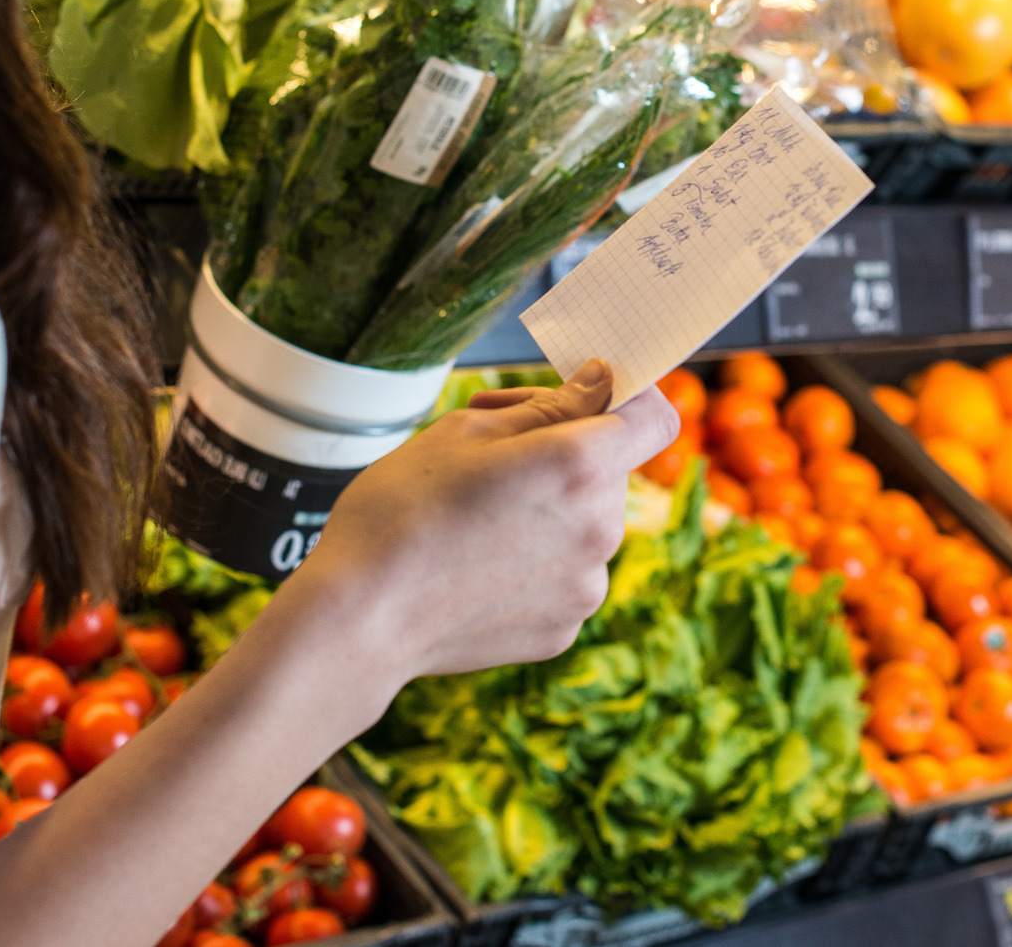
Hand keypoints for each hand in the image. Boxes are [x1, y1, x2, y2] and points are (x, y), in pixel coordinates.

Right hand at [288, 359, 677, 683]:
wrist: (358, 619)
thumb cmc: (400, 513)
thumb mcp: (467, 431)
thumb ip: (550, 406)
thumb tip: (602, 384)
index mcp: (580, 465)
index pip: (654, 416)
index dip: (627, 398)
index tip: (587, 395)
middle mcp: (601, 528)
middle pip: (609, 469)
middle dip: (563, 451)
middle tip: (489, 452)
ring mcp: (586, 585)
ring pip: (585, 523)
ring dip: (549, 509)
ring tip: (474, 516)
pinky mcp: (565, 627)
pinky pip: (564, 574)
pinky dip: (534, 562)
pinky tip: (477, 564)